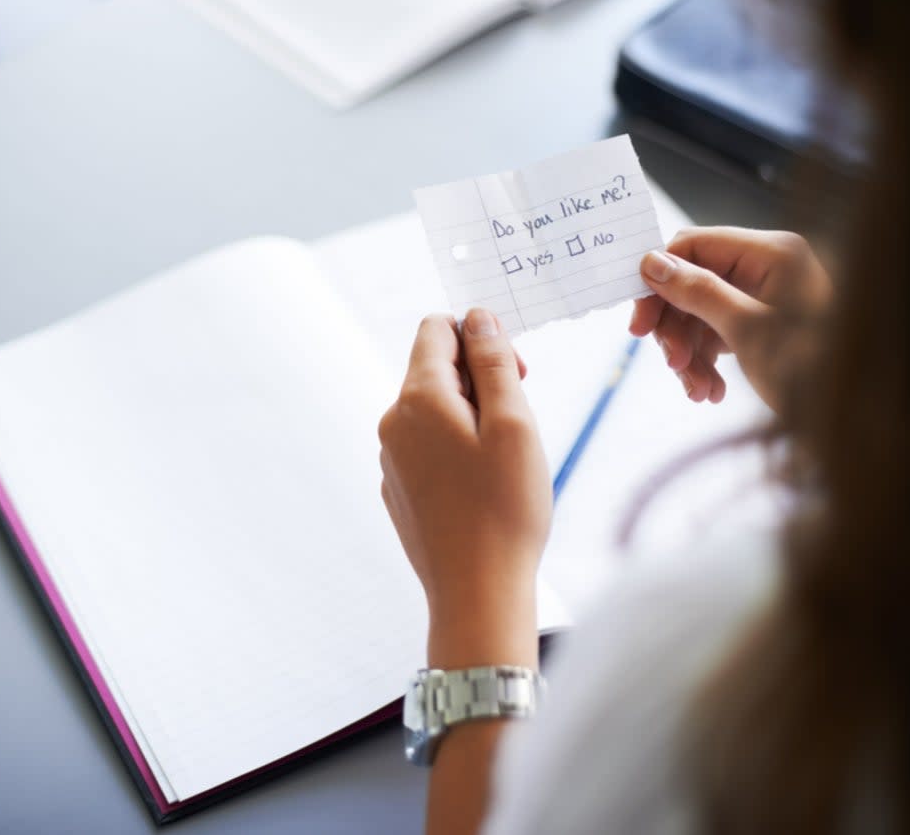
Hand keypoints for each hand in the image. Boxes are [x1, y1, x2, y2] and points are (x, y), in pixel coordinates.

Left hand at [378, 310, 550, 668]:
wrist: (477, 593)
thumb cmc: (504, 509)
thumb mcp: (513, 423)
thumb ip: (494, 361)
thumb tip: (477, 316)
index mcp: (417, 398)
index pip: (437, 328)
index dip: (481, 337)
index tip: (515, 374)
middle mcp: (392, 422)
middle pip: (435, 368)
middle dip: (480, 378)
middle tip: (519, 420)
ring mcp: (390, 459)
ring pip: (434, 410)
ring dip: (471, 416)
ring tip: (503, 461)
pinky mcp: (398, 490)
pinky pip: (428, 447)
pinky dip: (457, 450)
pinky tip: (483, 487)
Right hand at [629, 226, 831, 410]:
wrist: (852, 417)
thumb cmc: (812, 368)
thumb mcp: (747, 330)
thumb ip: (698, 291)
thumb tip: (652, 263)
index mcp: (772, 253)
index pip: (694, 246)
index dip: (659, 281)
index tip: (639, 324)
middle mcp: (768, 267)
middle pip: (693, 282)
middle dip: (677, 327)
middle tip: (673, 364)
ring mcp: (765, 295)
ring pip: (701, 313)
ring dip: (690, 353)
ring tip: (698, 390)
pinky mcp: (762, 323)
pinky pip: (718, 333)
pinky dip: (707, 362)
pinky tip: (710, 391)